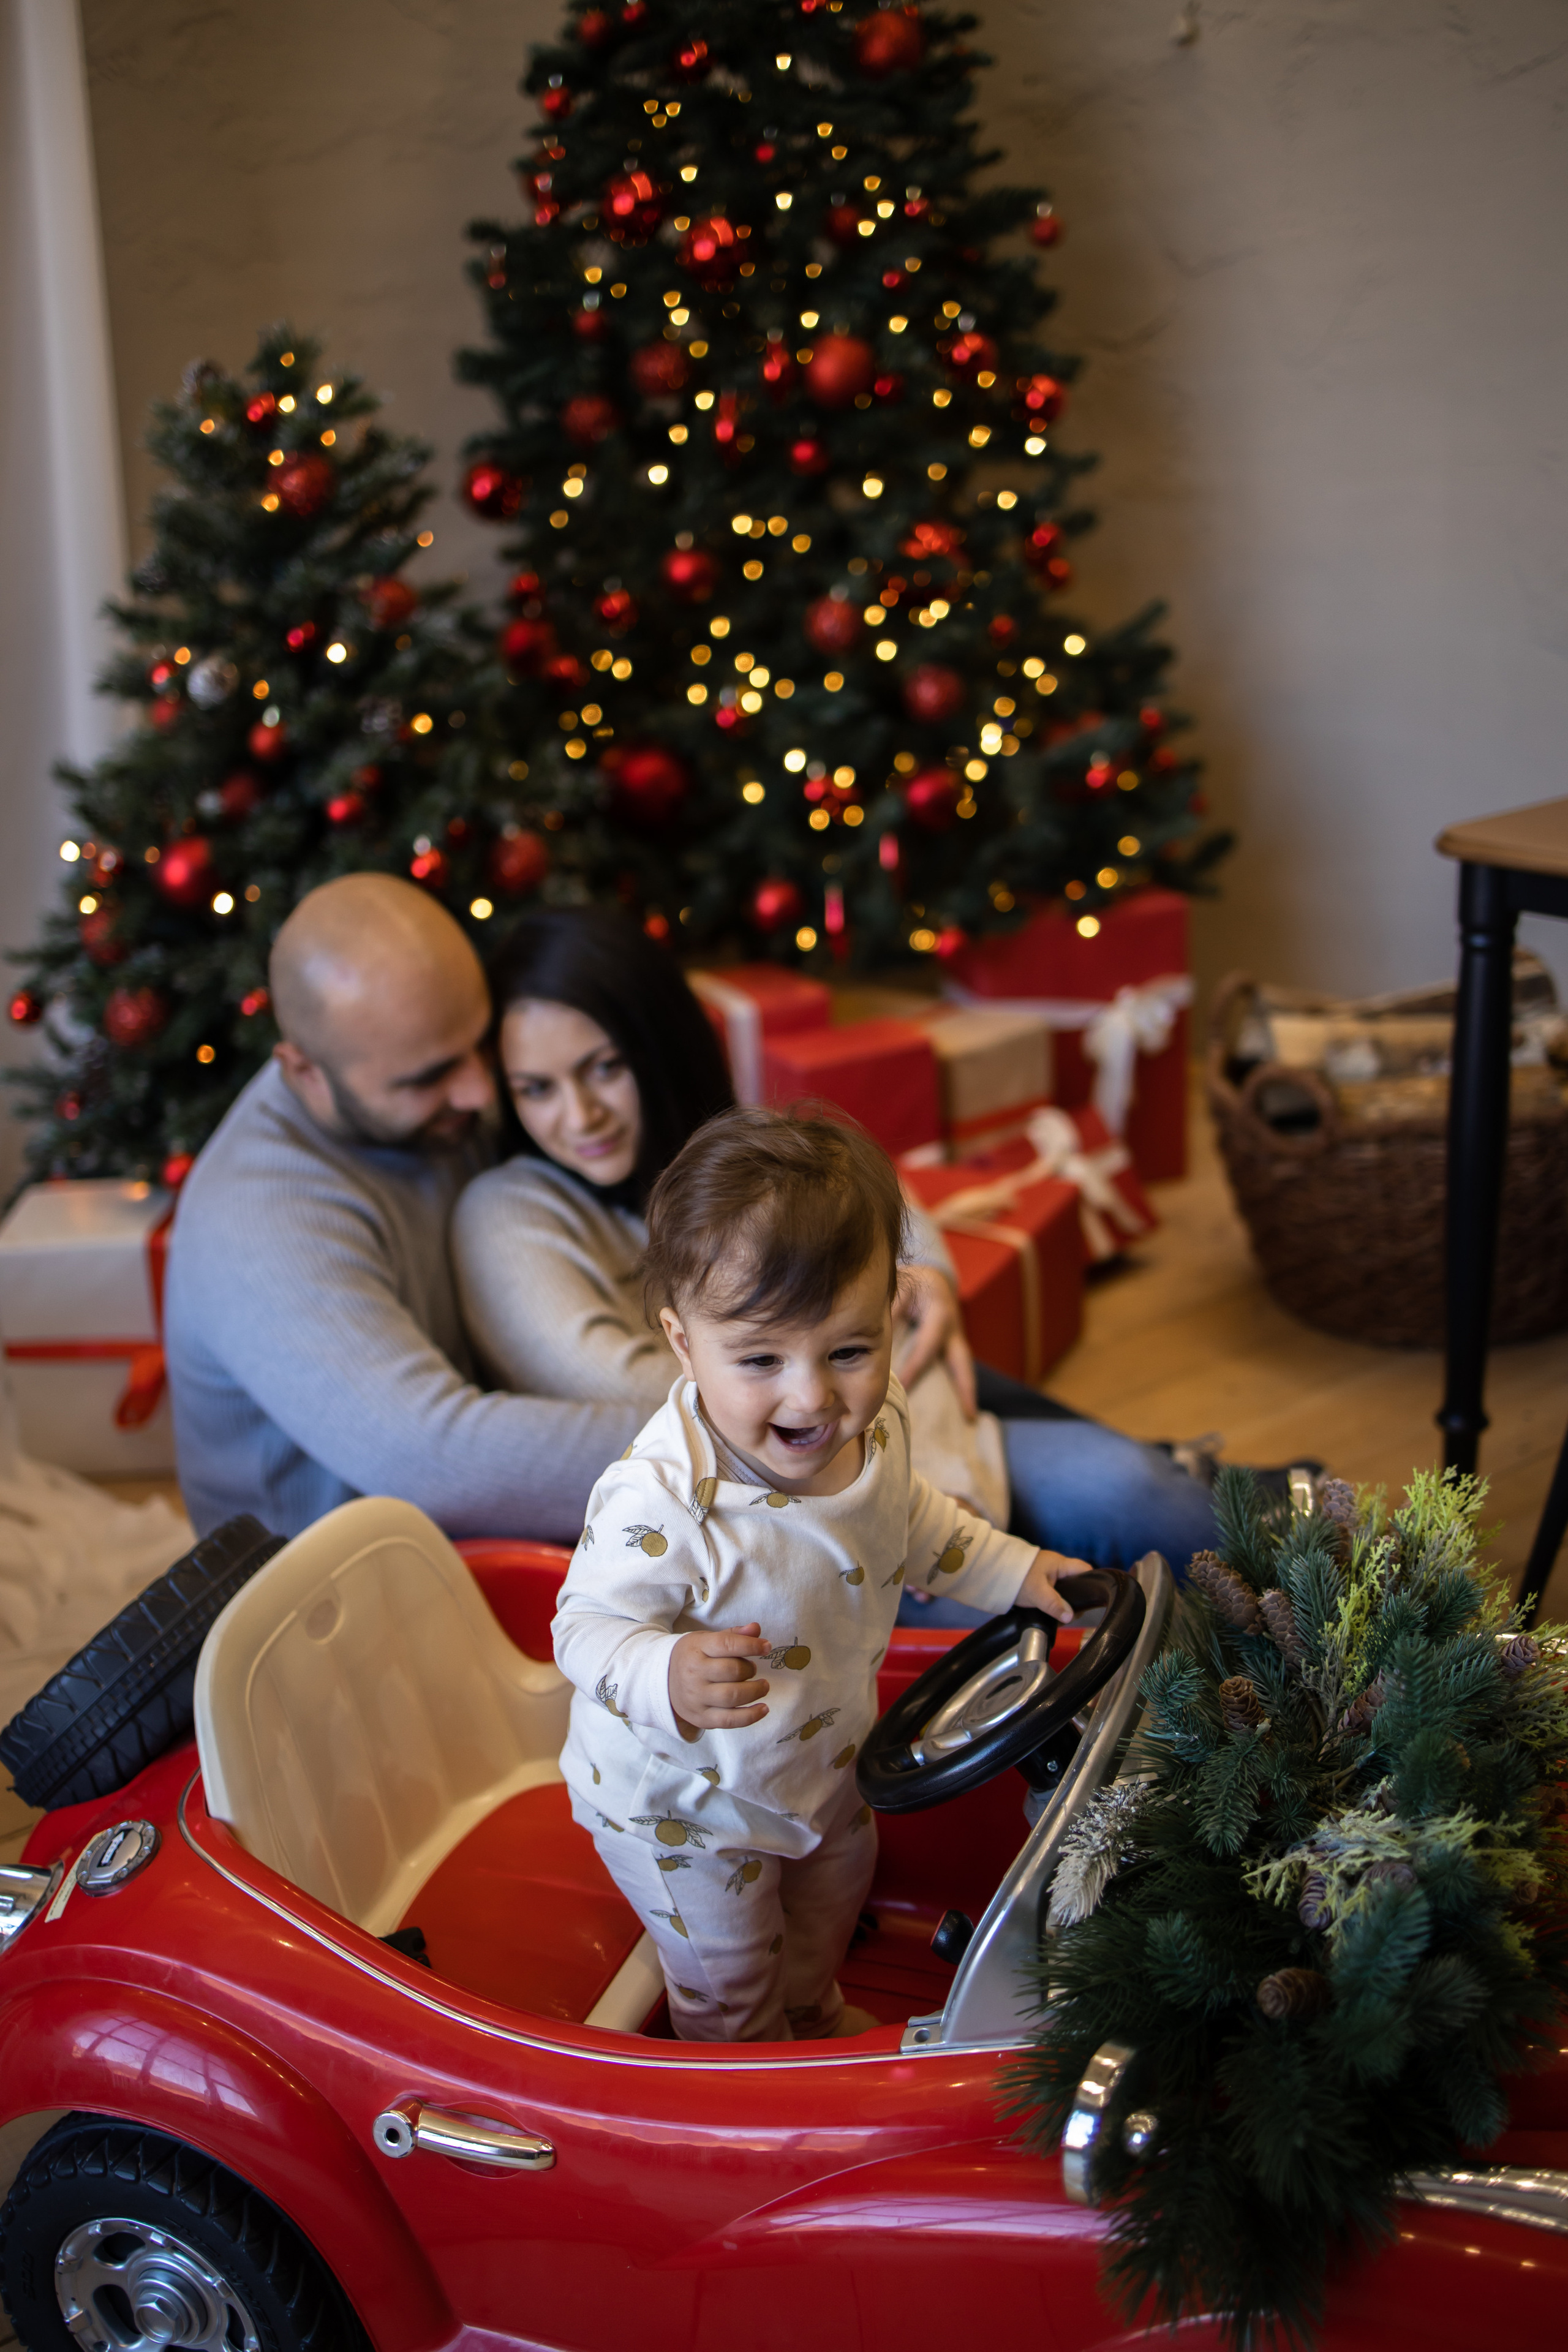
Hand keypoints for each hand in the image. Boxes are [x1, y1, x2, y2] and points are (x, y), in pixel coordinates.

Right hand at [669, 1622, 770, 1734]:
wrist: (662, 1681)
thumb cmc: (693, 1657)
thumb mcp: (708, 1640)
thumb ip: (733, 1635)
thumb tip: (756, 1628)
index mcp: (696, 1649)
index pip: (726, 1645)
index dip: (751, 1645)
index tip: (766, 1647)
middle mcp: (694, 1673)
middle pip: (732, 1671)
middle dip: (750, 1669)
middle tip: (753, 1669)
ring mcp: (696, 1698)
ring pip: (732, 1696)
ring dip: (755, 1691)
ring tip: (762, 1686)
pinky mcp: (701, 1718)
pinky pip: (729, 1720)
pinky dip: (750, 1716)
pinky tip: (763, 1708)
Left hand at [894, 1263, 977, 1419]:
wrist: (930, 1278)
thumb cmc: (912, 1284)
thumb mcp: (900, 1290)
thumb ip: (890, 1313)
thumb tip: (873, 1340)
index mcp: (940, 1314)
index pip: (927, 1347)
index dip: (914, 1369)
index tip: (901, 1388)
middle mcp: (953, 1329)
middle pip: (961, 1362)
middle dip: (965, 1388)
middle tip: (969, 1415)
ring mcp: (956, 1338)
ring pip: (964, 1367)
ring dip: (967, 1392)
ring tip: (970, 1418)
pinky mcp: (953, 1345)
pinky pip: (958, 1367)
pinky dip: (959, 1386)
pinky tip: (958, 1408)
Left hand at [1017, 1548, 1087, 1623]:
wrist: (991, 1573)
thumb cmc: (1016, 1577)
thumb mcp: (1038, 1592)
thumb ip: (1055, 1604)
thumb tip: (1070, 1616)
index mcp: (1059, 1564)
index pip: (1084, 1569)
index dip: (1091, 1582)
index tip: (1091, 1598)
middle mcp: (1055, 1568)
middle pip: (1075, 1583)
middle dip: (1075, 1599)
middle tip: (1072, 1614)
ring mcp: (1046, 1576)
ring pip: (1063, 1591)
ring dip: (1061, 1604)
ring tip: (1059, 1616)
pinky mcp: (1037, 1584)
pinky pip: (1052, 1594)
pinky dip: (1052, 1604)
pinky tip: (1050, 1614)